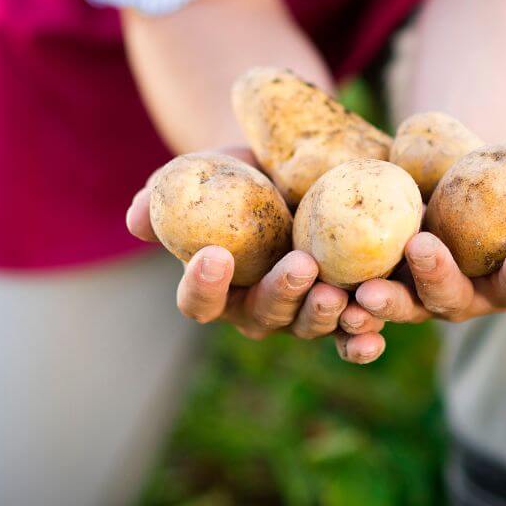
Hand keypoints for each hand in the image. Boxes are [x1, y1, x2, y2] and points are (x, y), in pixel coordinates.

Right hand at [125, 149, 385, 360]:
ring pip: (310, 326)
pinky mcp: (347, 307)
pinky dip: (361, 340)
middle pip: (264, 316)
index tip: (213, 254)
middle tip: (299, 268)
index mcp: (217, 288)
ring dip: (323, 315)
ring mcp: (303, 313)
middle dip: (282, 295)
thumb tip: (134, 216)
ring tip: (337, 294)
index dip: (204, 284)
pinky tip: (371, 336)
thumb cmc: (238, 174)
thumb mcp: (202, 176)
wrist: (296, 165)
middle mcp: (259, 309)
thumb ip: (166, 195)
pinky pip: (352, 335)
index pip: (200, 300)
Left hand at [354, 186, 505, 323]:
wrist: (441, 185)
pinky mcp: (370, 292)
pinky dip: (344, 313)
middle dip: (436, 278)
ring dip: (384, 304)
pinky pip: (356, 311)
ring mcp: (412, 300)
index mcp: (500, 282)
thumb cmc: (493, 189)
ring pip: (400, 309)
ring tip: (364, 292)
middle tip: (423, 247)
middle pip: (449, 299)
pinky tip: (332, 302)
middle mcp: (456, 298)